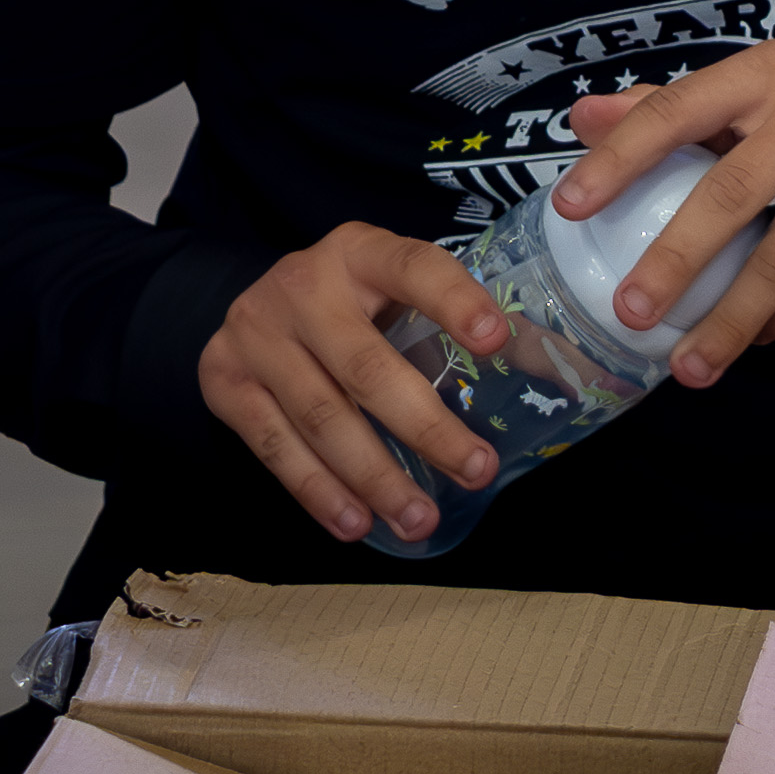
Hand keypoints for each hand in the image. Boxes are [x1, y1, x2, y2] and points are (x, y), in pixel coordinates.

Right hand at [198, 223, 516, 545]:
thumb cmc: (346, 306)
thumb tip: (550, 373)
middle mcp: (302, 285)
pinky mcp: (224, 380)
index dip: (455, 301)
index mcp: (359, 251)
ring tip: (419, 519)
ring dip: (376, 478)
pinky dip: (318, 492)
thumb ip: (448, 321)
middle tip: (475, 470)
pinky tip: (355, 522)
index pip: (413, 267)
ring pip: (323, 416)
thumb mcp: (390, 290)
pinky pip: (275, 446)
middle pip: (367, 366)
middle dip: (426, 428)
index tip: (496, 340)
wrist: (247, 307)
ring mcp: (256, 333)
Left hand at [553, 43, 774, 387]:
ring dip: (731, 321)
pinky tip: (752, 339)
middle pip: (731, 194)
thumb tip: (582, 117)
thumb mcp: (754, 92)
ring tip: (688, 366)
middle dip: (675, 261)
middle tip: (630, 313)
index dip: (620, 158)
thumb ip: (668, 108)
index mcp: (764, 73)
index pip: (678, 111)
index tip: (570, 206)